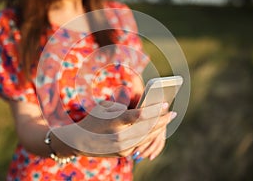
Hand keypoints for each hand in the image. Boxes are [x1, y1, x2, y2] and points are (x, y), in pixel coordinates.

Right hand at [52, 101, 171, 156]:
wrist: (80, 141)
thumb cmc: (93, 119)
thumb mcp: (104, 106)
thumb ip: (122, 102)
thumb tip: (140, 99)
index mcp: (114, 122)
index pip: (139, 115)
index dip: (154, 110)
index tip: (165, 104)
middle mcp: (119, 136)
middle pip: (147, 128)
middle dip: (162, 120)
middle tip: (172, 113)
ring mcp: (123, 147)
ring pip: (146, 136)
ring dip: (159, 128)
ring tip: (168, 120)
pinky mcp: (124, 153)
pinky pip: (141, 143)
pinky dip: (151, 135)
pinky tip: (158, 128)